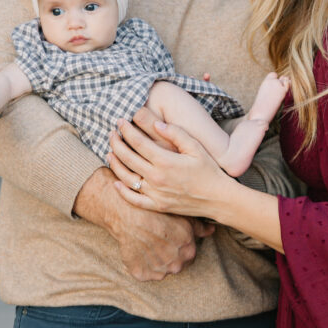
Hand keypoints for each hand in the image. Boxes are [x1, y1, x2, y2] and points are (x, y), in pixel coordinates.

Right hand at [73, 163, 213, 282]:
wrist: (129, 214)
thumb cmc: (156, 212)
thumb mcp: (182, 215)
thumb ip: (199, 227)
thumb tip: (212, 230)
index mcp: (189, 251)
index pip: (189, 254)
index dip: (180, 245)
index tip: (170, 237)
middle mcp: (176, 265)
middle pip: (176, 264)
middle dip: (170, 255)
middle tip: (158, 240)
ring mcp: (159, 272)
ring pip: (161, 269)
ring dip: (157, 260)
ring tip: (148, 243)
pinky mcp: (142, 274)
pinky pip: (145, 273)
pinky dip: (142, 264)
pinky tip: (139, 250)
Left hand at [108, 115, 228, 220]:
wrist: (218, 198)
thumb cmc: (209, 170)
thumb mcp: (196, 147)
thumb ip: (176, 133)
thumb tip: (156, 124)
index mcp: (165, 161)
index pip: (138, 142)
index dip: (126, 130)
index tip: (120, 121)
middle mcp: (157, 178)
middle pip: (128, 158)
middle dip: (116, 143)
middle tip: (111, 133)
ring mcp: (155, 194)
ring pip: (126, 178)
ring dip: (115, 164)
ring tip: (109, 153)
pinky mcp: (157, 206)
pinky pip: (134, 200)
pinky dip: (122, 191)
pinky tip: (116, 182)